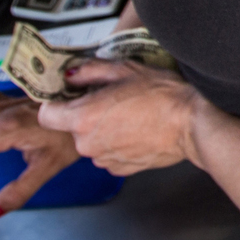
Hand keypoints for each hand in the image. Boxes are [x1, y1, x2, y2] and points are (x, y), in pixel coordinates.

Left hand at [37, 59, 202, 176]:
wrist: (192, 124)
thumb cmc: (163, 95)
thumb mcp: (126, 70)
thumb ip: (90, 71)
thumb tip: (72, 75)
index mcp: (83, 117)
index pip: (47, 114)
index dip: (56, 104)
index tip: (69, 98)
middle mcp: (87, 143)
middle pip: (72, 128)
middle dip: (86, 115)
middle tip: (113, 101)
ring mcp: (102, 159)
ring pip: (91, 141)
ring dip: (103, 130)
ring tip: (131, 116)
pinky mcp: (119, 169)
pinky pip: (107, 154)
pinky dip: (117, 144)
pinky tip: (138, 131)